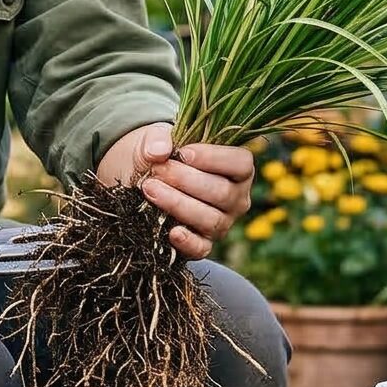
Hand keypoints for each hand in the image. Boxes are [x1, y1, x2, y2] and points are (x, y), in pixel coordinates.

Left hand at [97, 124, 253, 260]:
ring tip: (150, 189)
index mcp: (237, 170)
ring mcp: (222, 223)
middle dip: (187, 180)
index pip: (241, 163)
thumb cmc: (164, 156)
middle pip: (223, 192)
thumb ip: (157, 139)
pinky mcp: (204, 244)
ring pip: (211, 219)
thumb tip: (159, 151)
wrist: (145, 180)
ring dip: (178, 204)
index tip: (183, 153)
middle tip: (158, 170)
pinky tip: (171, 231)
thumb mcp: (158, 139)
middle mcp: (236, 198)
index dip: (214, 158)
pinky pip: (201, 248)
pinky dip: (187, 241)